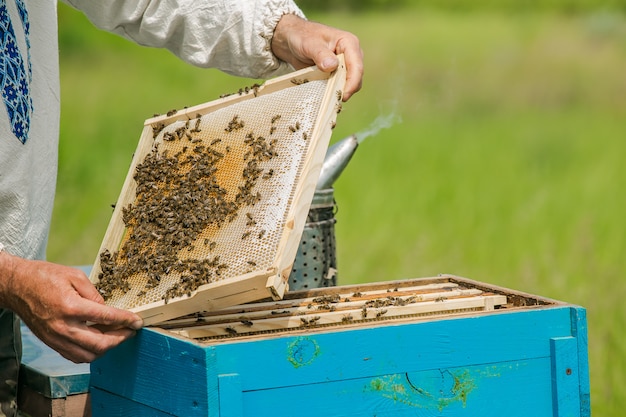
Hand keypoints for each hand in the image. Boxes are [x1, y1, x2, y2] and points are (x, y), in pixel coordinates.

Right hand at [0, 252, 142, 362]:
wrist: (17, 286)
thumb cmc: (45, 277)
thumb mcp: (74, 276)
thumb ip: (94, 293)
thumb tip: (108, 308)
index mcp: (71, 306)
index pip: (106, 318)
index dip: (126, 320)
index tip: (138, 322)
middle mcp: (64, 326)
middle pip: (100, 343)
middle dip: (120, 339)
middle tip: (131, 331)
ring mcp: (56, 337)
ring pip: (88, 355)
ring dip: (106, 348)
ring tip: (116, 336)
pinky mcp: (51, 343)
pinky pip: (75, 356)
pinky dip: (91, 353)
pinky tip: (99, 342)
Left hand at [272, 14, 362, 100]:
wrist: (293, 40)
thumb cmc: (303, 37)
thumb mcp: (310, 44)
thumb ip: (321, 54)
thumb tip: (332, 66)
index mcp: (349, 43)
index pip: (356, 66)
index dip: (352, 82)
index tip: (344, 95)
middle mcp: (351, 54)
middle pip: (356, 77)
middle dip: (347, 89)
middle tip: (333, 100)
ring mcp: (345, 65)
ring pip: (350, 83)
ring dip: (340, 92)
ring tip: (328, 99)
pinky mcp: (338, 73)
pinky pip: (341, 86)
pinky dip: (334, 92)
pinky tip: (325, 97)